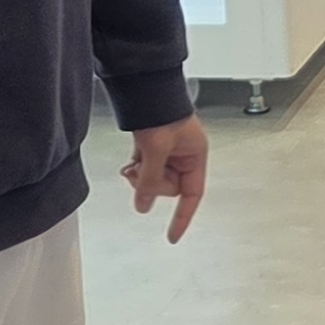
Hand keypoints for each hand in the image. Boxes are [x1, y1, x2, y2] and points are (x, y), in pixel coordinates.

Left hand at [124, 116, 209, 241]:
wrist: (145, 87)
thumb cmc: (161, 111)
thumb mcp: (155, 150)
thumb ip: (149, 180)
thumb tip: (142, 206)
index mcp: (195, 155)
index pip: (192, 195)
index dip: (182, 218)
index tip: (172, 237)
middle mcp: (184, 155)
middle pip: (168, 188)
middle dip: (151, 184)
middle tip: (139, 173)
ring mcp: (167, 151)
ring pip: (154, 180)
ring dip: (141, 176)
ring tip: (132, 165)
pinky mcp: (152, 146)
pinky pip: (145, 169)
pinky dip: (136, 169)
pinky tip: (129, 163)